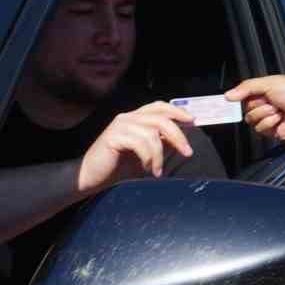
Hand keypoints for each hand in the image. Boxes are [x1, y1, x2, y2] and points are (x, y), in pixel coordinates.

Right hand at [76, 101, 197, 194]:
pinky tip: (147, 169)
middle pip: (161, 118)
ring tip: (157, 170)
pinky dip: (149, 158)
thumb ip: (158, 143)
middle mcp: (127, 117)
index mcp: (135, 118)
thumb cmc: (117, 166)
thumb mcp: (144, 153)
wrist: (91, 177)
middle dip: (178, 135)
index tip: (193, 121)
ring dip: (159, 155)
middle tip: (188, 152)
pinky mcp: (113, 136)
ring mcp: (120, 125)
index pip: (159, 107)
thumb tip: (178, 139)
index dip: (177, 111)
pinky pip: (140, 143)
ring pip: (152, 133)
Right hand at [224, 75, 284, 140]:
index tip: (232, 99)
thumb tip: (228, 95)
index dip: (240, 96)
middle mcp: (266, 105)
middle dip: (258, 104)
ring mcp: (269, 119)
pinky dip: (269, 123)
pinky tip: (280, 119)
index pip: (244, 95)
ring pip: (251, 119)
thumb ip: (247, 87)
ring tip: (278, 110)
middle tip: (271, 101)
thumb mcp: (270, 83)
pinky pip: (260, 129)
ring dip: (264, 113)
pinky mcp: (273, 132)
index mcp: (265, 91)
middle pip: (246, 108)